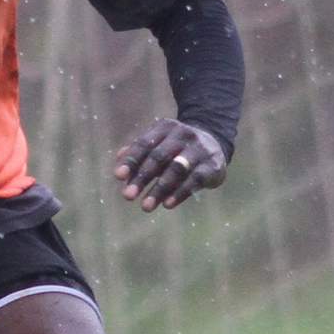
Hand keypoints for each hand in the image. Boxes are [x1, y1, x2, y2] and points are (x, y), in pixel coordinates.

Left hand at [112, 120, 226, 211]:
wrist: (214, 144)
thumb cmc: (177, 148)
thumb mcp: (158, 144)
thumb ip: (139, 152)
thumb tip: (118, 162)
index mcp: (166, 127)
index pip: (145, 143)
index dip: (131, 160)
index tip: (118, 176)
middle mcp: (184, 135)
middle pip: (159, 157)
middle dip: (142, 177)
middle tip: (128, 196)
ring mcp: (199, 149)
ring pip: (177, 169)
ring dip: (159, 189)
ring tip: (145, 206)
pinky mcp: (212, 166)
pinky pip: (194, 180)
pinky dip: (179, 193)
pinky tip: (167, 204)